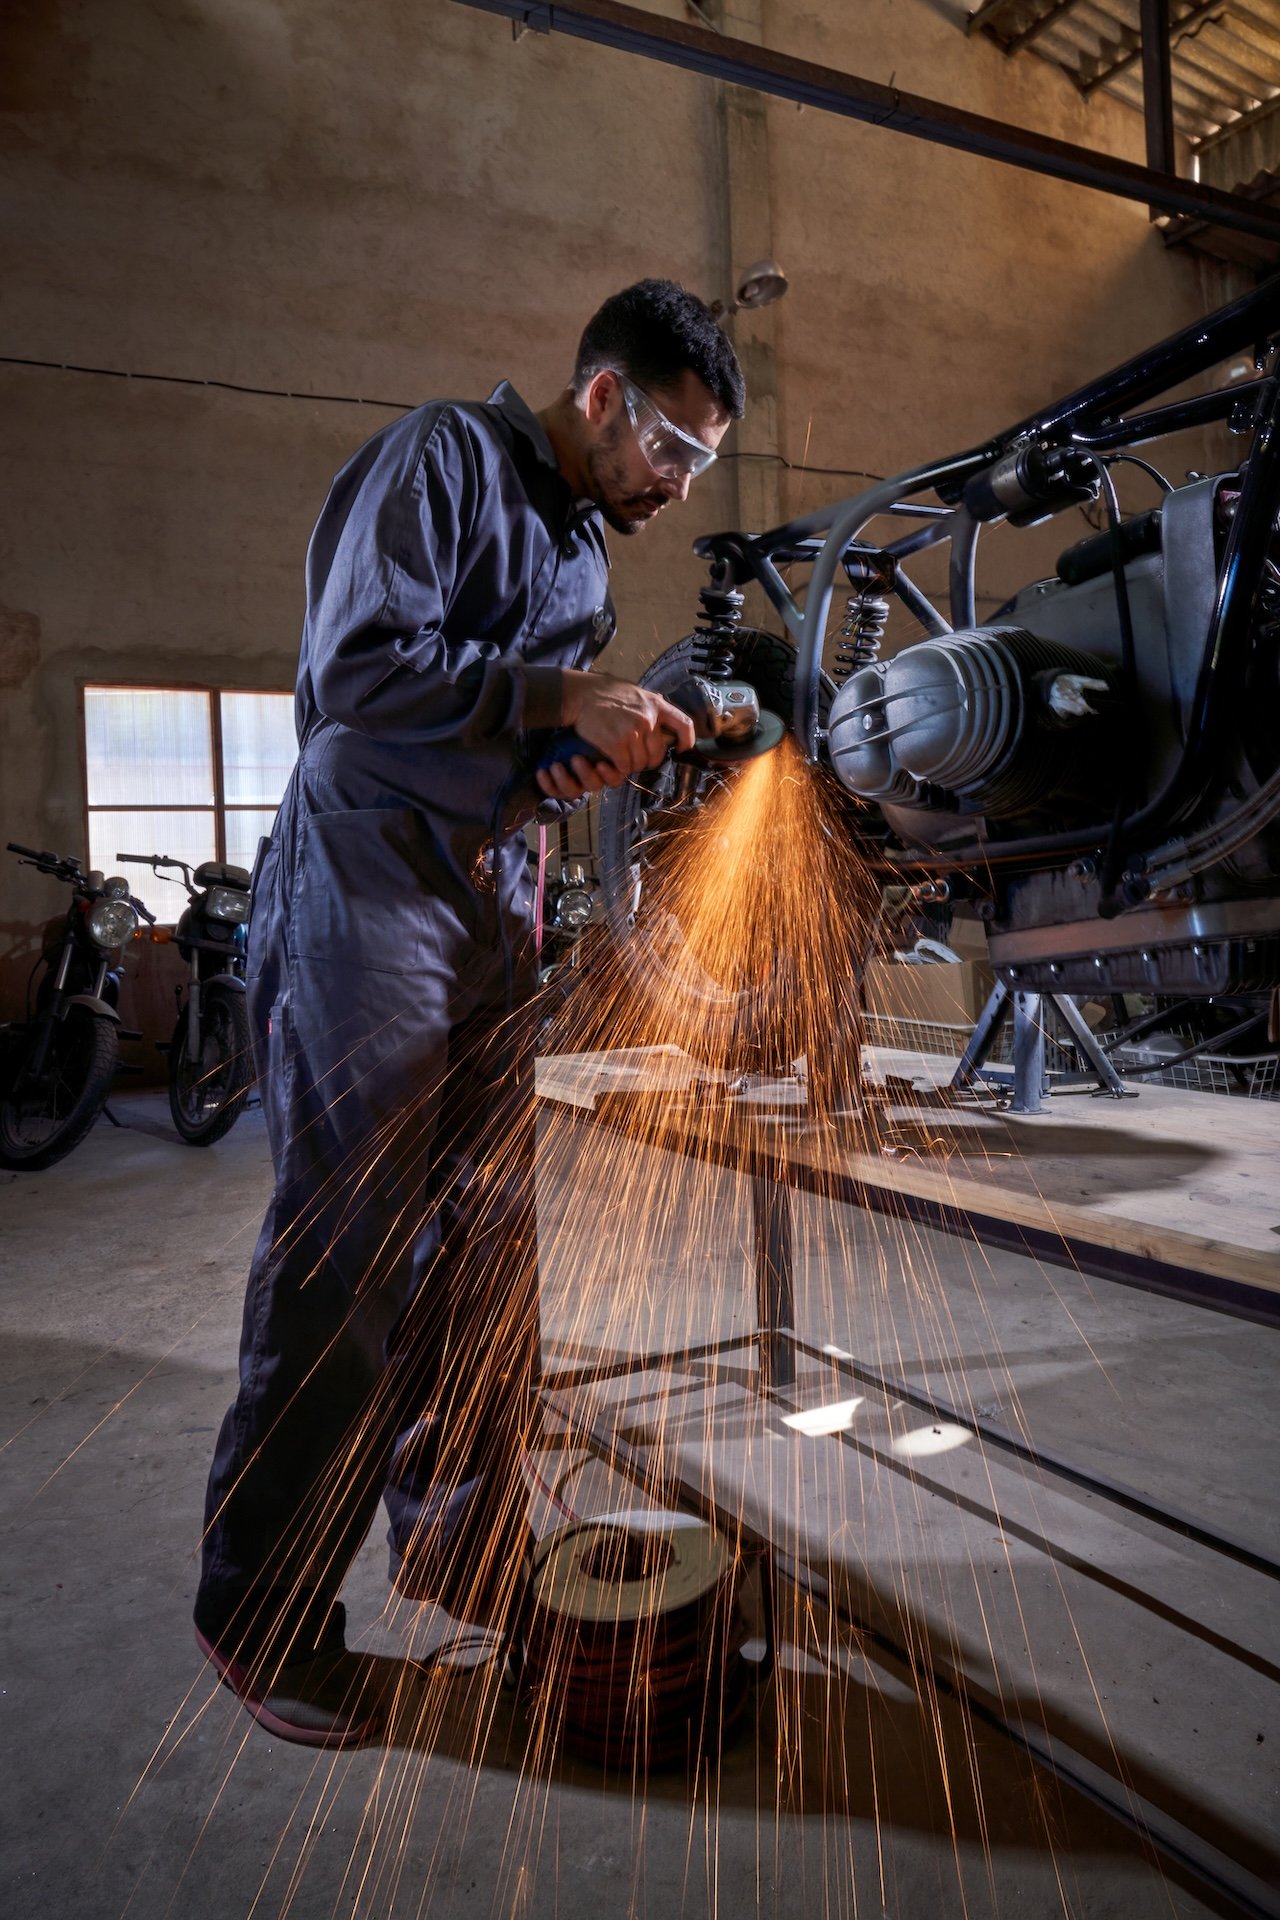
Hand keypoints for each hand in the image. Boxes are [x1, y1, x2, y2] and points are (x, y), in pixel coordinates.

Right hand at [535, 671, 696, 800]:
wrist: (582, 695)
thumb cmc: (608, 694)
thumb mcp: (637, 693)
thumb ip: (653, 707)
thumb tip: (668, 721)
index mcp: (657, 705)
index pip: (684, 725)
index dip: (687, 740)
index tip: (681, 748)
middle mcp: (648, 719)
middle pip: (658, 753)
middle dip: (648, 760)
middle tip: (637, 757)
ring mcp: (633, 732)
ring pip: (640, 763)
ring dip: (631, 764)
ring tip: (622, 756)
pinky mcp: (616, 744)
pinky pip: (624, 767)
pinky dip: (618, 768)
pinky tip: (612, 761)